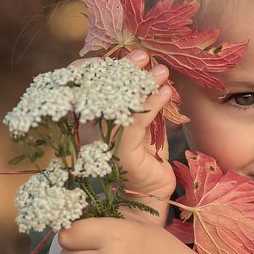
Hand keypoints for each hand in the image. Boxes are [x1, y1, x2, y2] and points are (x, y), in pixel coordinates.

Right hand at [73, 50, 175, 225]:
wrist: (147, 201)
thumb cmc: (146, 163)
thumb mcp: (145, 129)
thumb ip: (145, 105)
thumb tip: (156, 74)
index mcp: (93, 123)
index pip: (88, 89)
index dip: (97, 69)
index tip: (118, 52)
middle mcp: (92, 132)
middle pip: (99, 91)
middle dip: (121, 69)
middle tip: (142, 55)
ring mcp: (104, 143)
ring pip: (118, 104)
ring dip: (141, 83)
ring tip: (161, 70)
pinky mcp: (120, 154)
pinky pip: (135, 123)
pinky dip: (151, 105)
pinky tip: (165, 92)